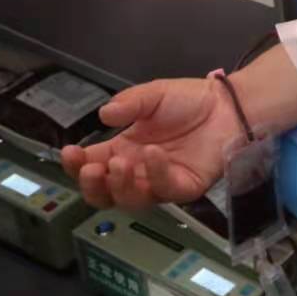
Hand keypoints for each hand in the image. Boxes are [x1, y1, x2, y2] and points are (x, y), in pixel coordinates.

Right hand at [60, 77, 242, 209]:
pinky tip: (152, 154)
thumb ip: (129, 104)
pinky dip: (155, 174)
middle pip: (105, 194)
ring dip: (120, 185)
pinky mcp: (185, 187)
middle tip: (90, 168)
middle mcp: (139, 171)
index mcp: (125, 150)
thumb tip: (103, 115)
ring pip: (131, 200)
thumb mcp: (152, 95)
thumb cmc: (189, 101)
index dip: (76, 164)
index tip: (69, 152)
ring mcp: (161, 182)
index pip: (92, 165)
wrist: (228, 104)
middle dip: (91, 186)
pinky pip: (164, 190)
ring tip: (118, 163)